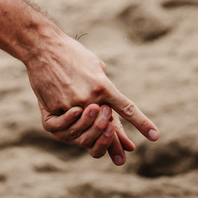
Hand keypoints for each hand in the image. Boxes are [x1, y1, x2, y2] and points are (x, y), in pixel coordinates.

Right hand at [24, 31, 158, 164]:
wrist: (42, 46)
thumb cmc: (72, 53)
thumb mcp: (96, 66)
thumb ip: (106, 89)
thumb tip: (114, 111)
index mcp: (103, 86)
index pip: (127, 109)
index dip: (143, 124)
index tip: (156, 136)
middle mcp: (89, 99)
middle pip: (107, 129)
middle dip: (115, 142)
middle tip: (122, 151)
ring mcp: (70, 105)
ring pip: (84, 134)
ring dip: (94, 137)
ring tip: (97, 137)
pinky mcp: (52, 108)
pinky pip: (63, 129)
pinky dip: (70, 131)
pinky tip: (74, 129)